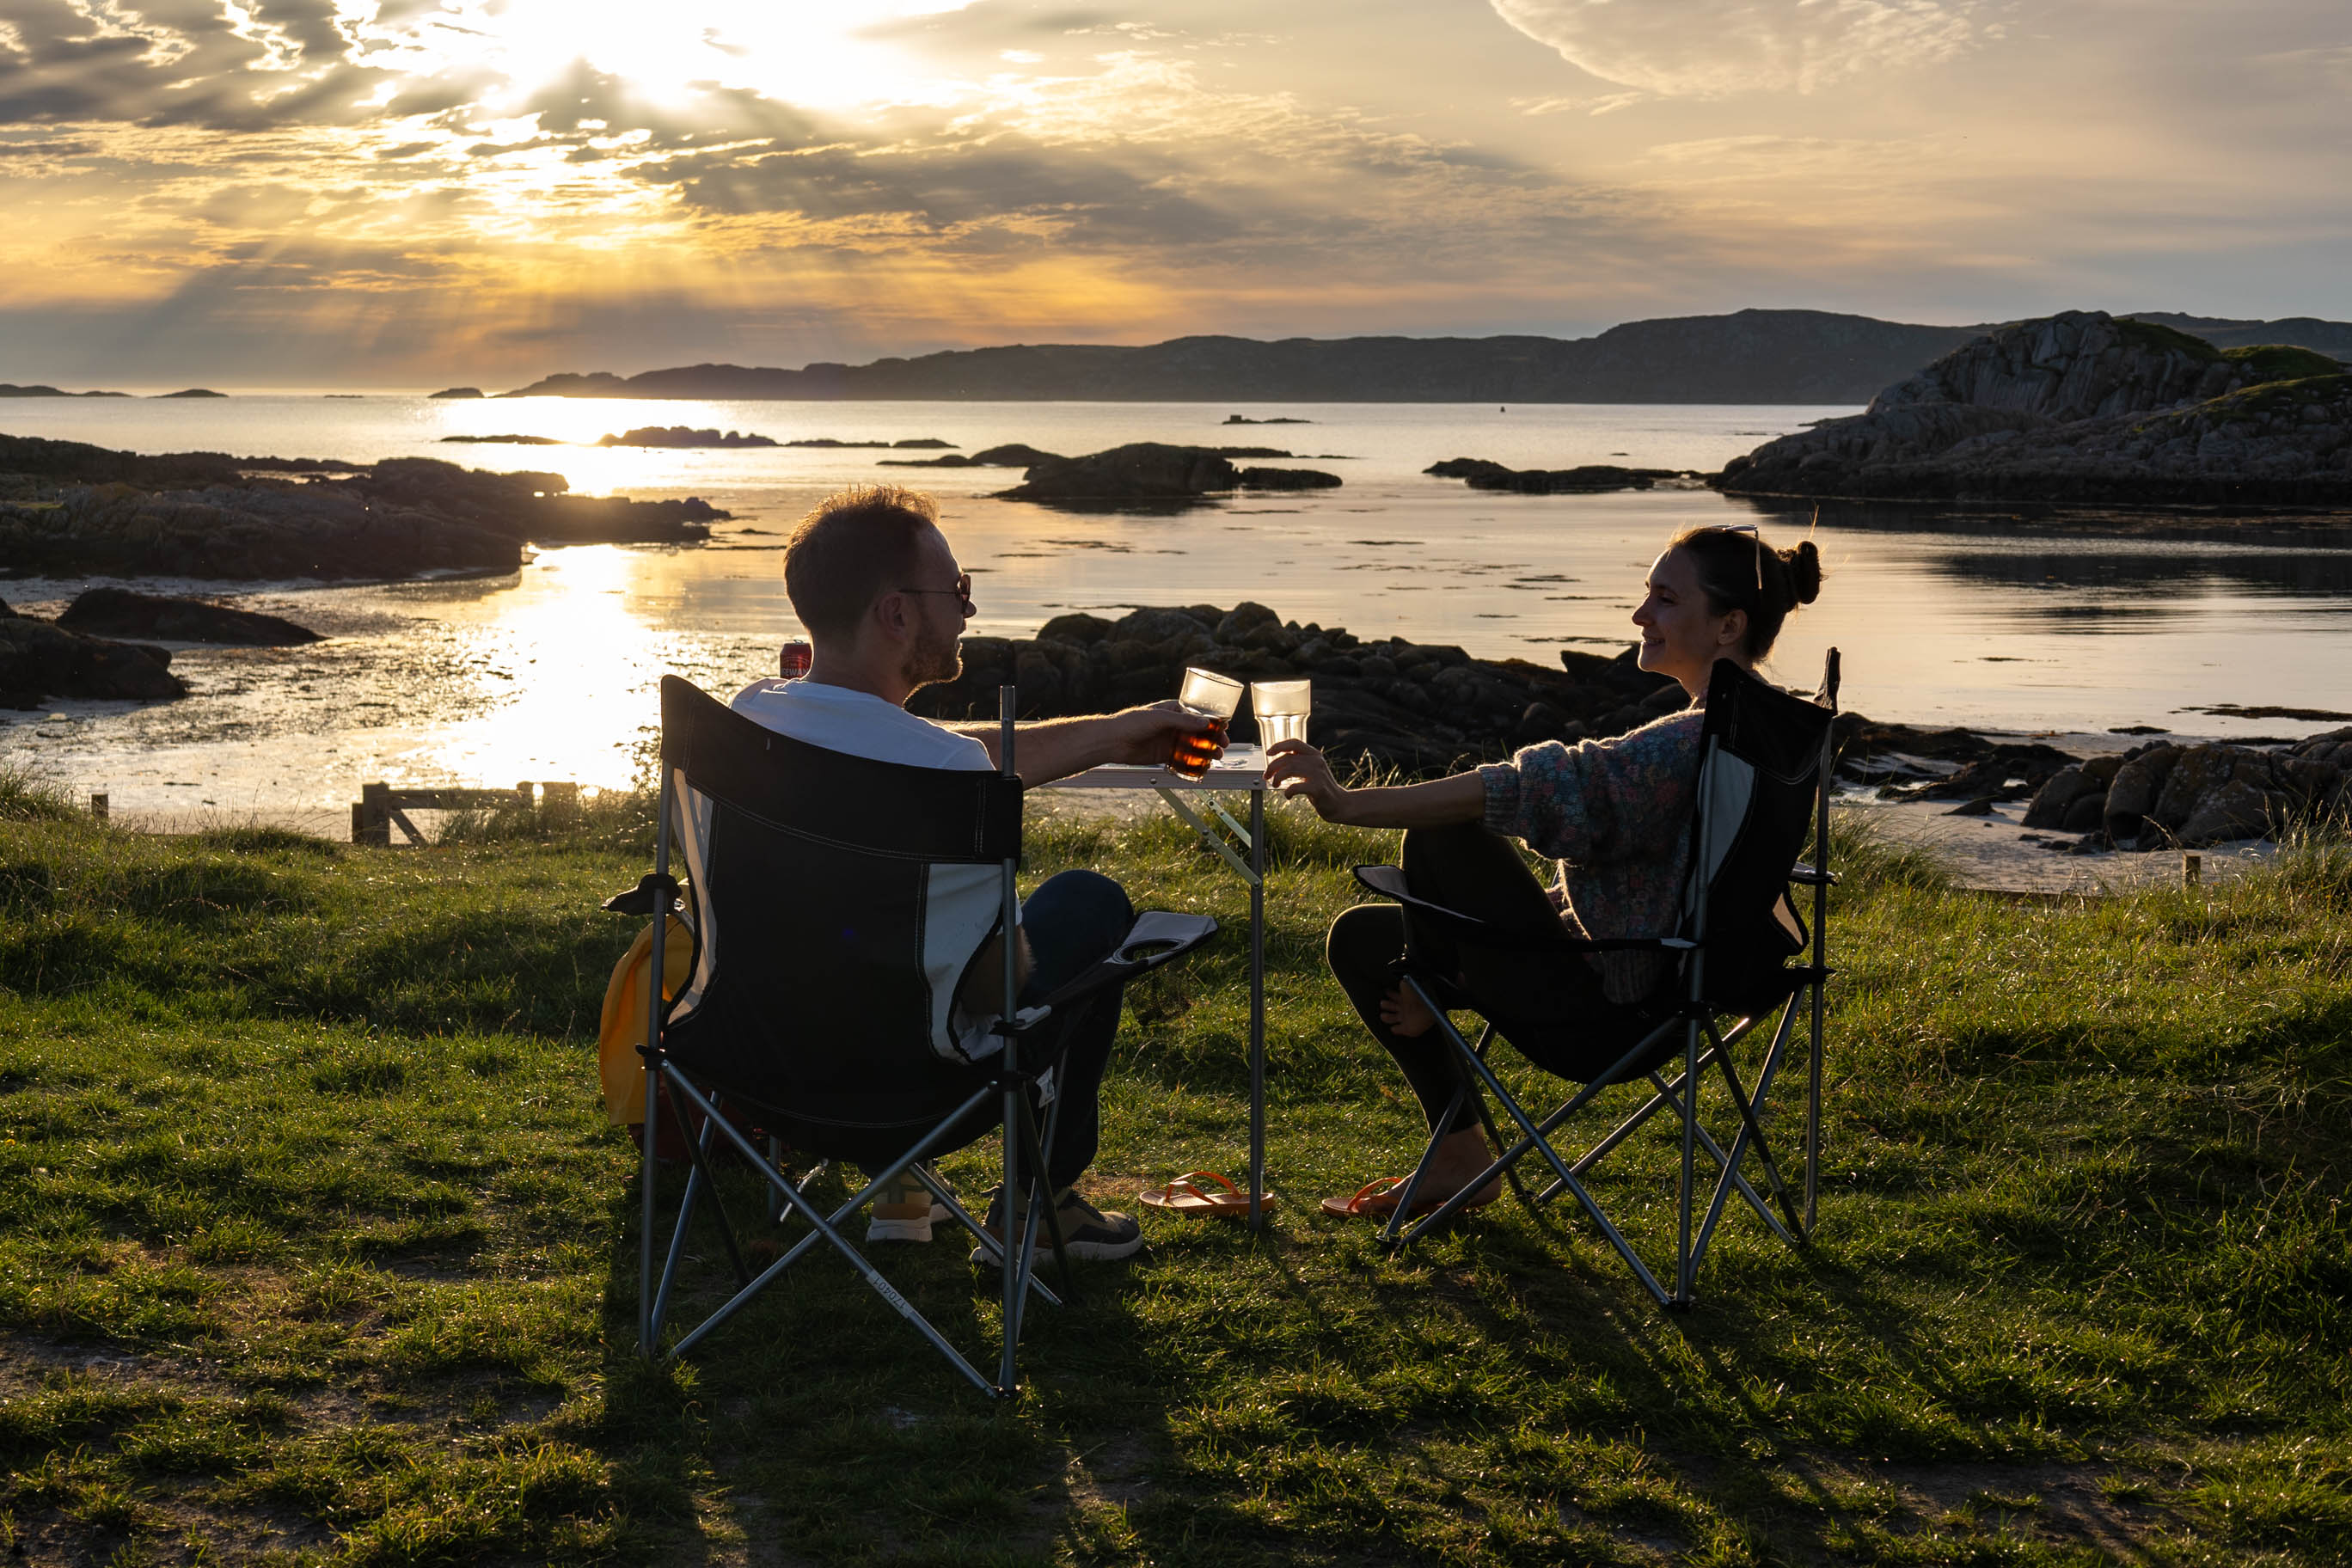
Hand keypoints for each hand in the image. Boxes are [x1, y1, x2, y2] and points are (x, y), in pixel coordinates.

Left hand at [1104, 699, 1218, 766]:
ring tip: (1217, 756)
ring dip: (1206, 751)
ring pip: (1193, 746)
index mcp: (1173, 710)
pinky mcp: (1164, 754)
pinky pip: (1182, 759)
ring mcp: (1169, 740)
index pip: (1197, 714)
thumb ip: (1183, 721)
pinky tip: (1202, 766)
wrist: (1113, 741)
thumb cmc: (1132, 722)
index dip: (1212, 720)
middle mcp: (1173, 725)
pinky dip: (1193, 762)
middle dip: (1213, 737)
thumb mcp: (1160, 718)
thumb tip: (1205, 722)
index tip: (1225, 726)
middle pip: (1199, 731)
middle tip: (1224, 744)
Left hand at [1264, 738, 1351, 821]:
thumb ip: (1298, 763)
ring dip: (1277, 778)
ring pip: (1288, 770)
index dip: (1279, 746)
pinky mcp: (1317, 788)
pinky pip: (1295, 787)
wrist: (1339, 803)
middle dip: (1272, 767)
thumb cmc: (1320, 787)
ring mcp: (1318, 774)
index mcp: (1315, 754)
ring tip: (1275, 785)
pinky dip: (1287, 792)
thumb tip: (1275, 762)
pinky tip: (1288, 796)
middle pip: (1287, 758)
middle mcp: (1317, 761)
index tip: (1268, 753)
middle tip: (1266, 776)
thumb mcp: (1311, 770)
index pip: (1294, 743)